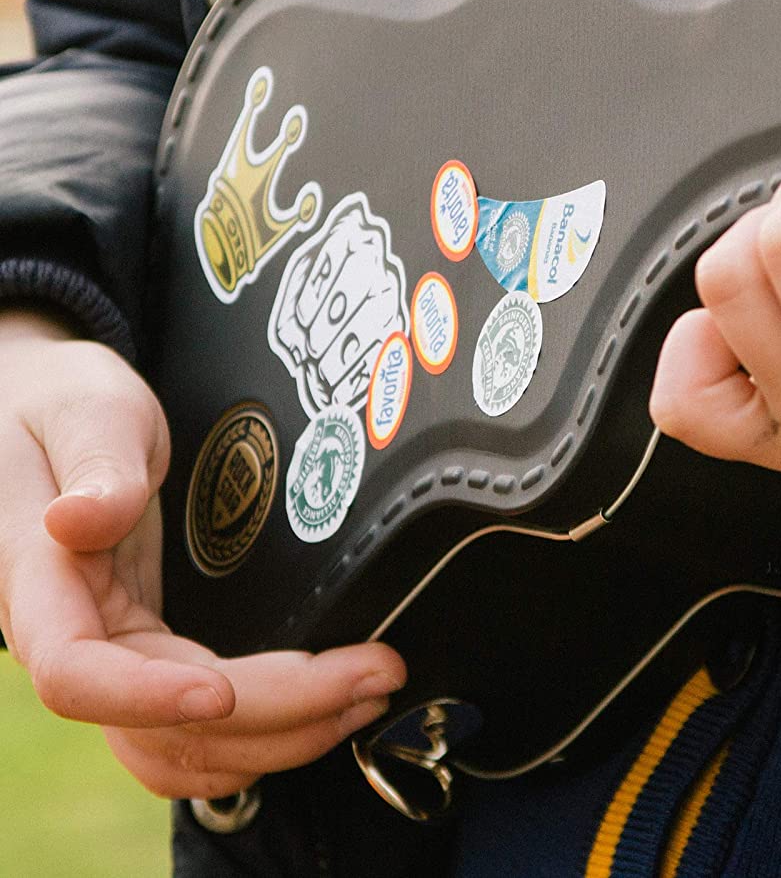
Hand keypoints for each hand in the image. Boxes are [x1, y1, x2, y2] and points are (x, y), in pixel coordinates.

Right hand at [0, 310, 404, 800]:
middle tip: (373, 675)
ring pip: (179, 744)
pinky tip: (319, 712)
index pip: (76, 673)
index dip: (148, 697)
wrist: (49, 407)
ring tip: (367, 693)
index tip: (223, 692)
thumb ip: (94, 464)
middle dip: (276, 710)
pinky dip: (256, 733)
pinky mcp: (147, 648)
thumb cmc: (63, 401)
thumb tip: (81, 519)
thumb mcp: (85, 409)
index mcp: (41, 583)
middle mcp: (72, 635)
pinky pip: (187, 729)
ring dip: (278, 736)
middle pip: (159, 722)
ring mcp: (112, 651)